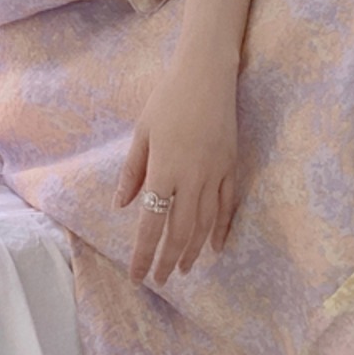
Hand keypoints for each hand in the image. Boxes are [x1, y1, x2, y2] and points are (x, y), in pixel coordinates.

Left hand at [114, 62, 238, 286]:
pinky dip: (222, 230)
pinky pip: (227, 206)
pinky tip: (216, 247)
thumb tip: (121, 206)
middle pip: (181, 231)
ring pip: (206, 224)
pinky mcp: (231, 166)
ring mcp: (215, 173)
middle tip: (160, 279)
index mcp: (164, 169)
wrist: (207, 75)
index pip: (152, 222)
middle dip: (169, 259)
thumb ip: (132, 171)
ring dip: (194, 250)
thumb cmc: (167, 99)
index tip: (137, 276)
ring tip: (183, 268)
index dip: (144, 253)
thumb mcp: (142, 132)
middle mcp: (192, 177)